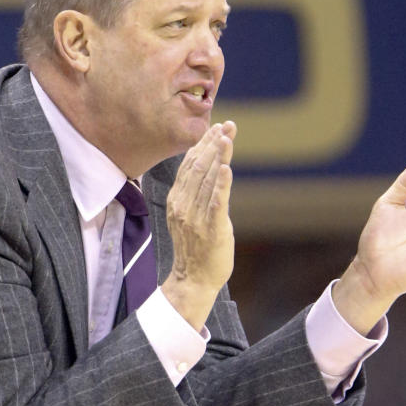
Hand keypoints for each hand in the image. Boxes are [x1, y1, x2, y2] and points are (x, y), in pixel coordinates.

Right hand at [161, 121, 236, 330]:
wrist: (192, 280)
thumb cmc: (194, 248)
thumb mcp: (187, 215)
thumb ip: (195, 193)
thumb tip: (208, 168)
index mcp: (177, 200)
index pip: (189, 165)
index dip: (203, 144)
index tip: (216, 127)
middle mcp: (184, 205)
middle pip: (199, 167)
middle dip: (213, 143)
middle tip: (228, 125)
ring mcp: (197, 217)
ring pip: (208, 180)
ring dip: (219, 156)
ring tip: (228, 136)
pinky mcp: (212, 229)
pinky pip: (216, 203)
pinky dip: (221, 184)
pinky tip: (227, 168)